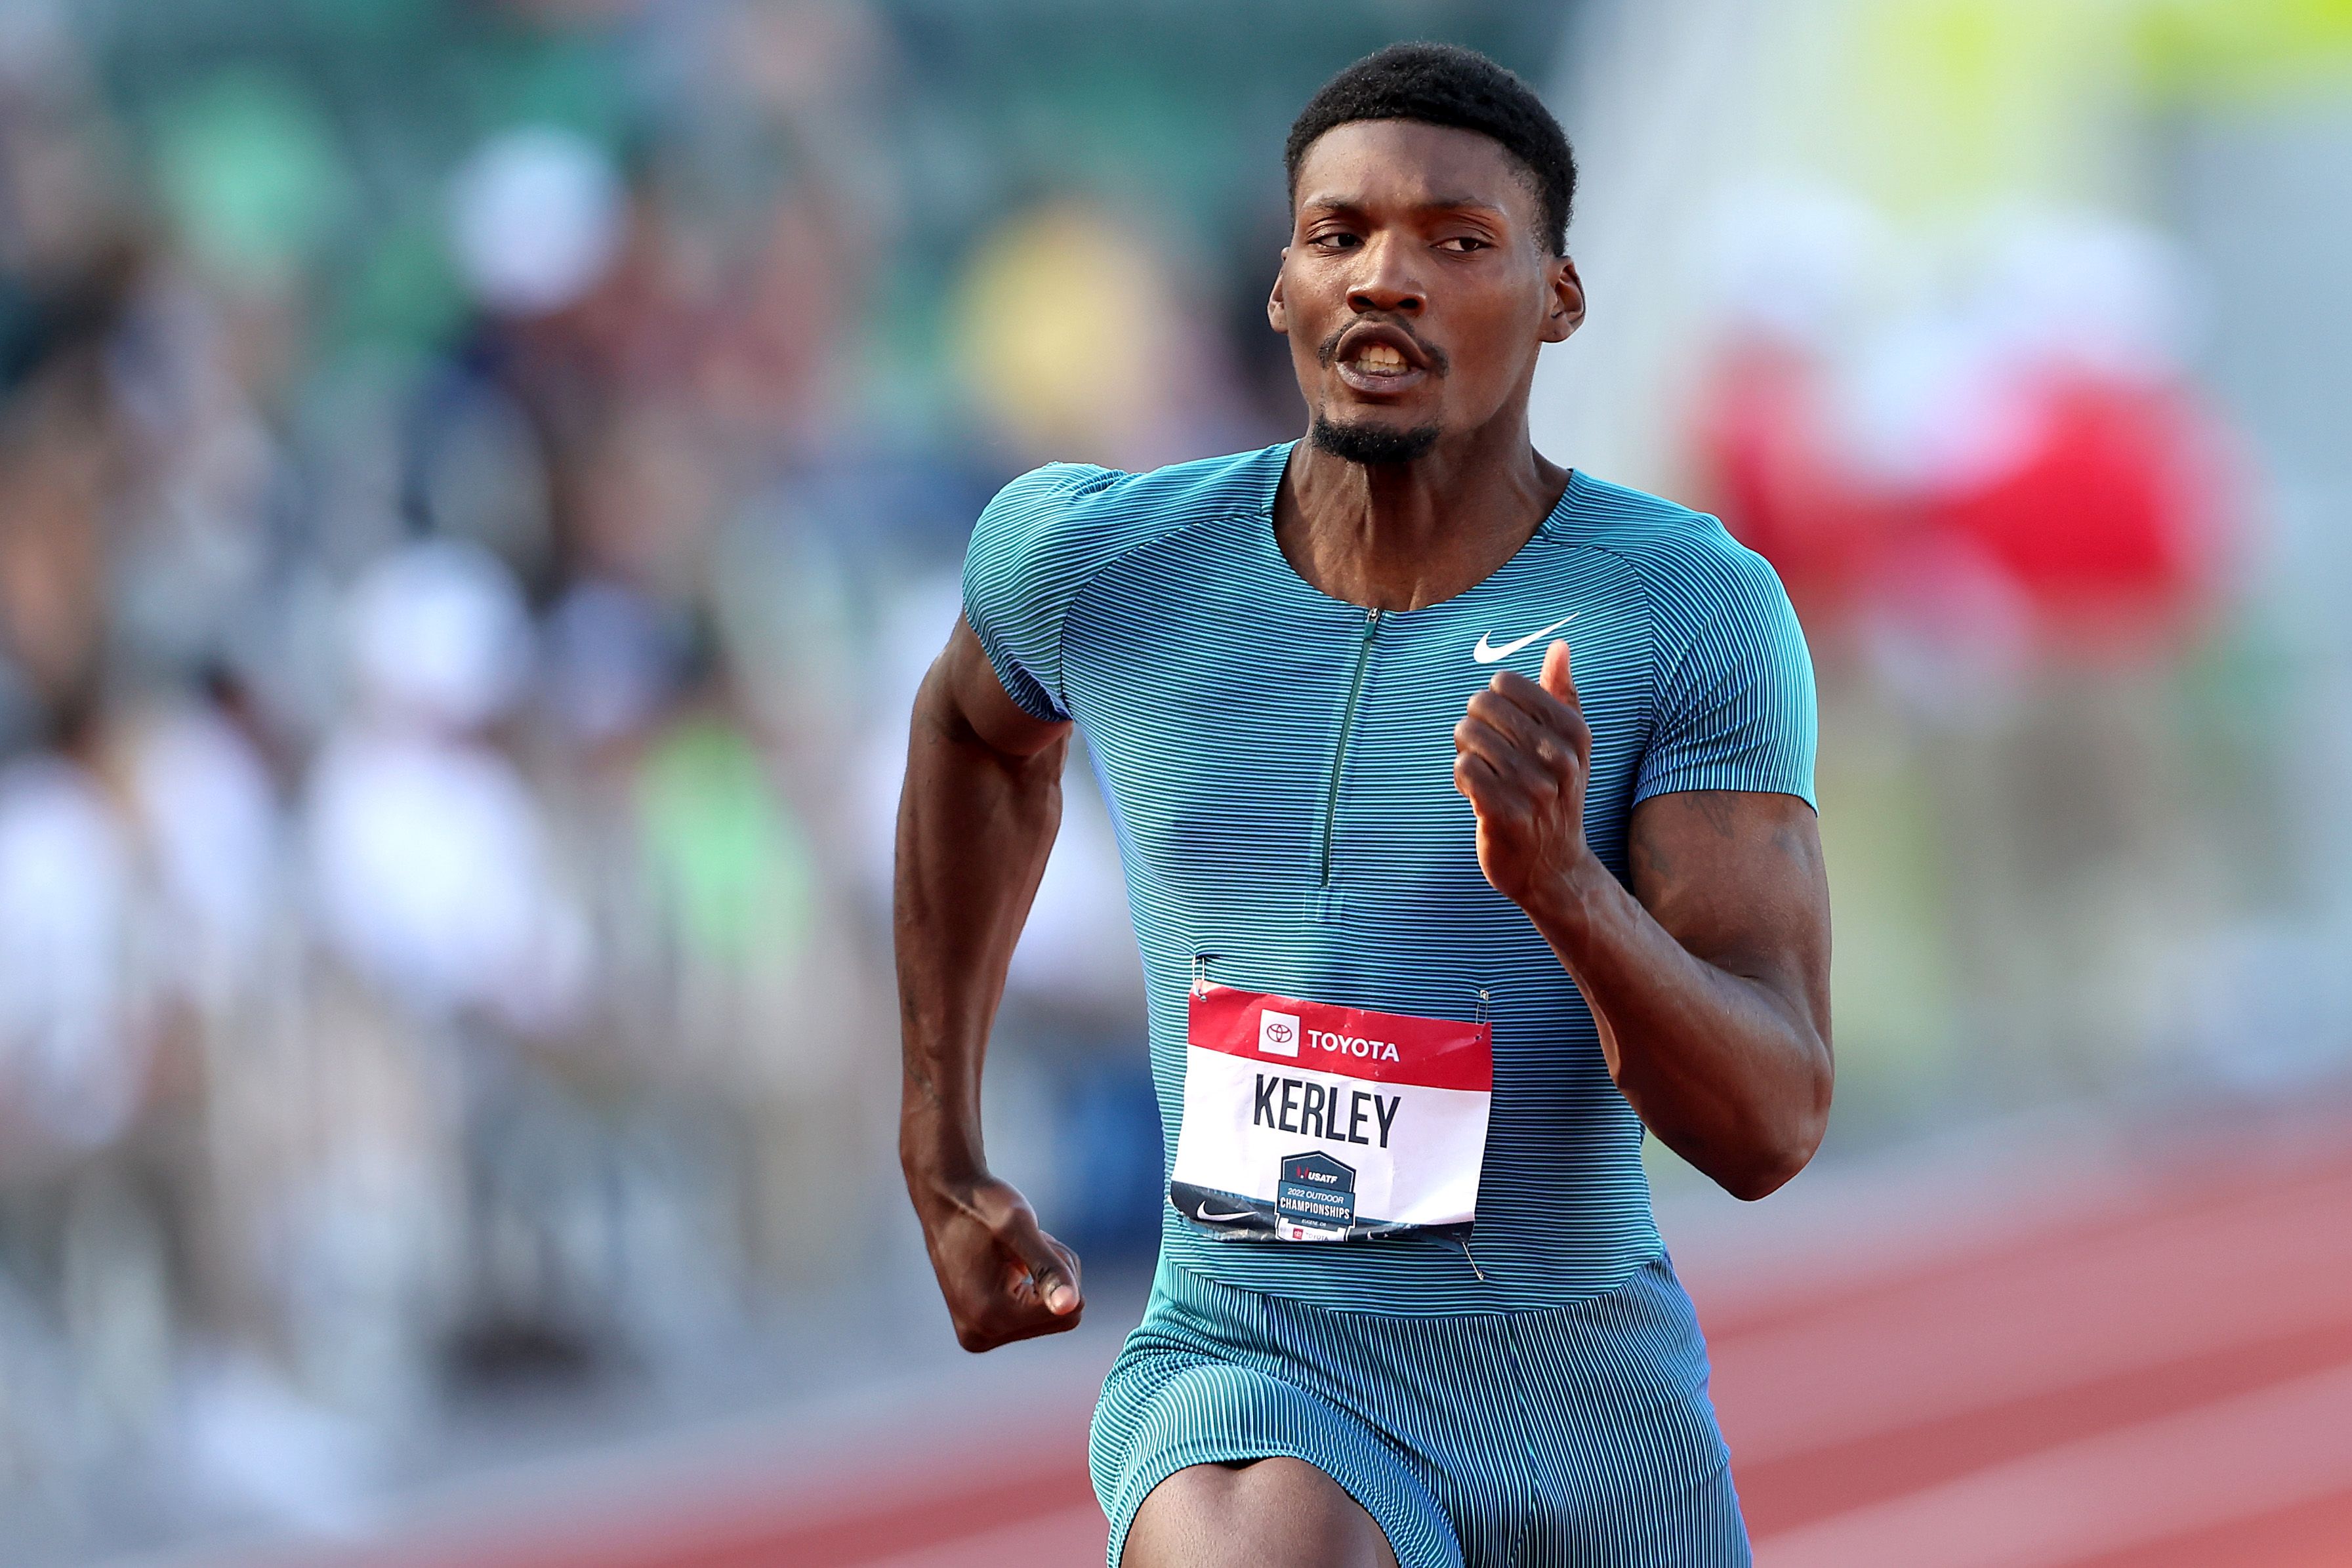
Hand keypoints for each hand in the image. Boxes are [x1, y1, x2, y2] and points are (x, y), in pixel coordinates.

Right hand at [908, 1167, 1083, 1351]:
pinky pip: (1034, 1316)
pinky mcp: (983, 1331)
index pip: (1069, 1312)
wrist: (944, 1199)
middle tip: (1021, 1248)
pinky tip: (1006, 1266)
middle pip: (1060, 1317)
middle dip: (1052, 1276)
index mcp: (991, 1316)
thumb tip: (1071, 1307)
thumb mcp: (1020, 1228)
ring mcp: (980, 1336)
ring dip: (1042, 1278)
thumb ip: (1048, 1268)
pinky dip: (1031, 1286)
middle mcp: (981, 1336)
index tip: (1032, 1245)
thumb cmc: (981, 1206)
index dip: (1061, 1271)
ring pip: (1051, 1315)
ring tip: (1011, 1254)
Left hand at [1453, 639, 1593, 913]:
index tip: (1505, 728)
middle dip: (1474, 725)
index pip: (1506, 683)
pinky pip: (1462, 769)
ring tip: (1483, 773)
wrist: (1552, 867)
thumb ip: (1562, 693)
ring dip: (1466, 753)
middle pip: (1482, 705)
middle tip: (1486, 751)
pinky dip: (1462, 779)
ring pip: (1468, 735)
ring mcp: (1534, 788)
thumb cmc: (1555, 795)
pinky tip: (1477, 794)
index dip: (1493, 702)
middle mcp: (1560, 758)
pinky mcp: (1505, 814)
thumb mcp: (1570, 746)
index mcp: (1575, 732)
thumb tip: (1559, 646)